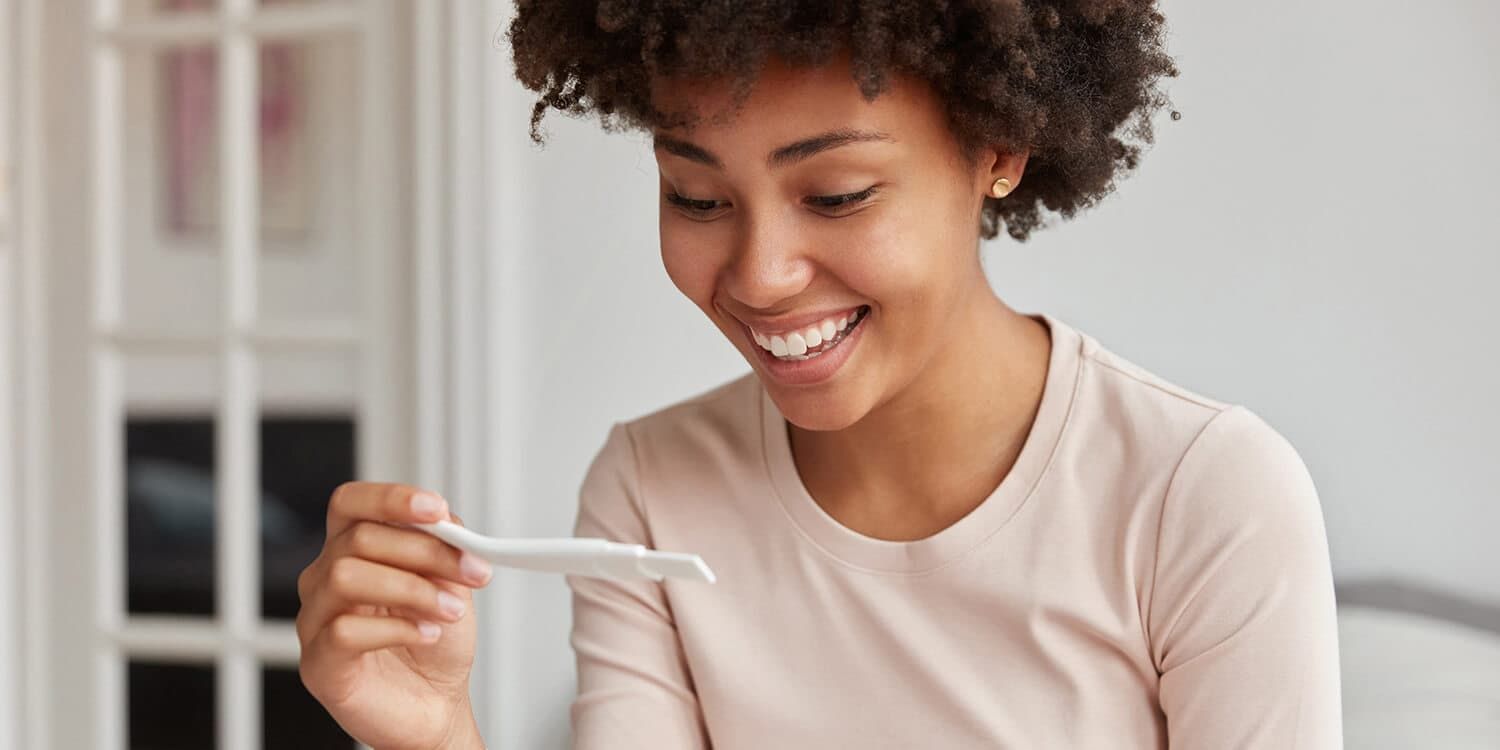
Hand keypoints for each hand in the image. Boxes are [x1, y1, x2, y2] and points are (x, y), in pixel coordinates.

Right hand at [297, 482, 491, 749]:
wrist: (434, 702)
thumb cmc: (433, 642)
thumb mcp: (450, 583)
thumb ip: (445, 547)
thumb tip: (448, 524)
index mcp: (353, 550)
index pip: (351, 503)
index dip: (390, 498)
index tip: (437, 509)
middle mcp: (325, 578)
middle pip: (359, 538)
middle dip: (426, 551)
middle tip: (471, 571)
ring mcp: (316, 620)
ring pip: (346, 576)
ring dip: (412, 589)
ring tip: (449, 610)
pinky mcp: (319, 663)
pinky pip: (345, 630)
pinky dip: (396, 628)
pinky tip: (426, 634)